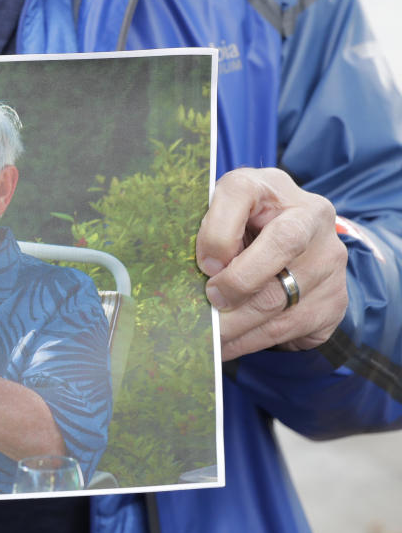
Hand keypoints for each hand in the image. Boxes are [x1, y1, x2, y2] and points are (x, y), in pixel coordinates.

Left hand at [196, 167, 347, 359]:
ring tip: (206, 340)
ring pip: (280, 298)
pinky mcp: (334, 299)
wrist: (298, 252)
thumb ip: (207, 233)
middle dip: (237, 283)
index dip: (217, 232)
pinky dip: (250, 341)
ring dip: (236, 325)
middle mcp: (309, 216)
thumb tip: (198, 274)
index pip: (240, 194)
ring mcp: (329, 258)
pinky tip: (227, 347)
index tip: (204, 264)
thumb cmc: (241, 232)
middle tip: (208, 305)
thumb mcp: (220, 220)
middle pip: (281, 245)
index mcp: (269, 186)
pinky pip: (288, 327)